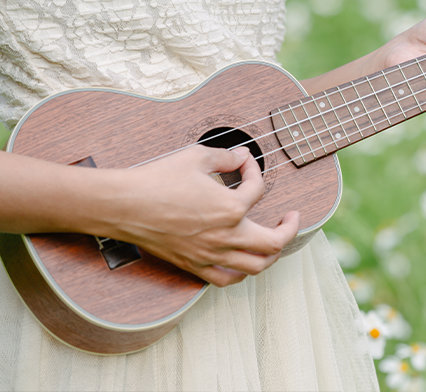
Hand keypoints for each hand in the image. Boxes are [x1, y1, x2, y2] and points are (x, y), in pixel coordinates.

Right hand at [101, 146, 299, 286]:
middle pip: (274, 243)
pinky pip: (226, 279)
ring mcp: (211, 254)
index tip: (245, 164)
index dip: (255, 172)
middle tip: (292, 217)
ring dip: (271, 254)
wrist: (123, 205)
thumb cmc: (157, 179)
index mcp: (231, 208)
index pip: (258, 190)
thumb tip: (242, 156)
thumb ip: (226, 156)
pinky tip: (243, 261)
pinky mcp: (194, 265)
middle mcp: (226, 236)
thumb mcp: (196, 157)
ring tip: (274, 242)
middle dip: (290, 228)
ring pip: (256, 266)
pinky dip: (241, 273)